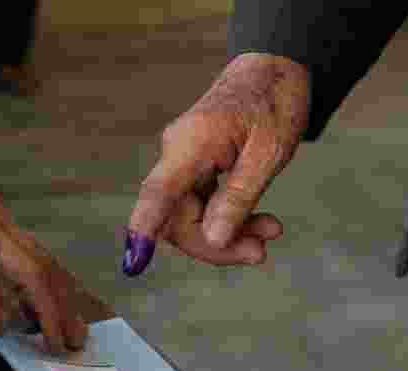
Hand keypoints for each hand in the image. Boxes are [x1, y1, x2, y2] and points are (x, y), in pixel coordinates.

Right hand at [126, 53, 309, 271]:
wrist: (272, 69)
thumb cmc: (274, 103)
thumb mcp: (269, 153)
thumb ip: (239, 198)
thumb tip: (213, 239)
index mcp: (192, 143)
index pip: (158, 193)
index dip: (145, 230)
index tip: (134, 263)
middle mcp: (176, 154)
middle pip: (176, 218)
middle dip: (215, 244)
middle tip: (260, 253)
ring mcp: (181, 163)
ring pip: (189, 218)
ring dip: (227, 235)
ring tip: (270, 233)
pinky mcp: (192, 170)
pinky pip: (200, 207)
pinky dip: (229, 220)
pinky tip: (260, 224)